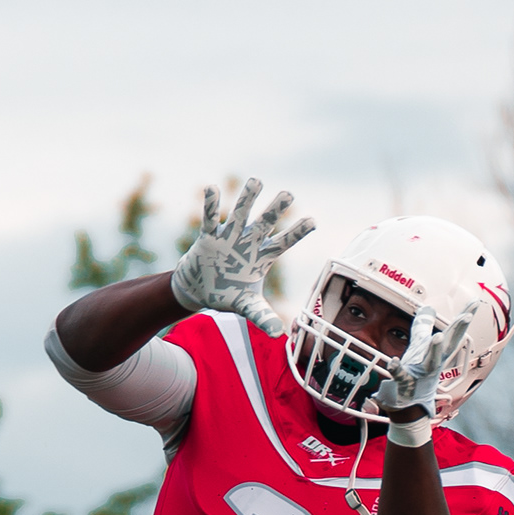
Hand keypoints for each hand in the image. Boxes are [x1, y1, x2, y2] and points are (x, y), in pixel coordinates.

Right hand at [170, 179, 314, 336]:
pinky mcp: (208, 237)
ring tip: (256, 181)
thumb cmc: (228, 294)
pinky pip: (209, 218)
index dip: (297, 233)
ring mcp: (228, 237)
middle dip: (275, 209)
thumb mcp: (246, 306)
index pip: (284, 243)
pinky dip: (210, 204)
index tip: (313, 221)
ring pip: (239, 214)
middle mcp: (248, 242)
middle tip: (288, 194)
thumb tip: (279, 333)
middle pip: (264, 223)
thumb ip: (262, 316)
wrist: (200, 290)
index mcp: (261, 257)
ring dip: (247, 198)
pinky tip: (211, 188)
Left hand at [374, 306, 467, 424]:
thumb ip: (423, 326)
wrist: (409, 405)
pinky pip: (400, 376)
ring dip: (434, 350)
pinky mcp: (405, 384)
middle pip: (448, 346)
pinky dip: (397, 369)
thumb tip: (429, 307)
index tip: (476, 302)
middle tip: (467, 316)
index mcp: (438, 353)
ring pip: (430, 362)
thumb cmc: (417, 373)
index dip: (464, 317)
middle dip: (457, 331)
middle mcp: (433, 363)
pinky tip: (393, 361)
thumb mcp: (420, 347)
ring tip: (437, 336)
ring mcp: (420, 374)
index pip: (453, 332)